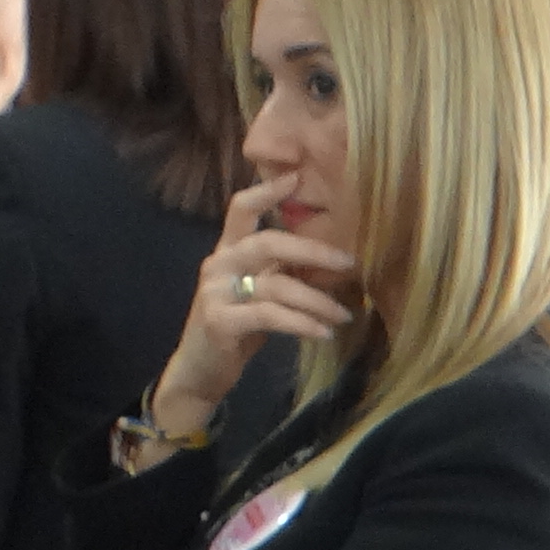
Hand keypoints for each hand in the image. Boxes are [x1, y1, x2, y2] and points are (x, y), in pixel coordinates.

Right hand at [150, 166, 353, 429]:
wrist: (200, 372)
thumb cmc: (237, 330)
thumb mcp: (260, 295)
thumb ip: (282, 274)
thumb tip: (331, 263)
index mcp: (228, 252)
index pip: (241, 209)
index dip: (267, 191)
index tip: (297, 176)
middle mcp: (219, 264)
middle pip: (268, 242)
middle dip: (313, 250)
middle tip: (349, 262)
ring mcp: (215, 292)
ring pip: (276, 285)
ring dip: (318, 301)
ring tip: (344, 315)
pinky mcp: (220, 321)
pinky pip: (270, 315)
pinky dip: (302, 324)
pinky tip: (324, 333)